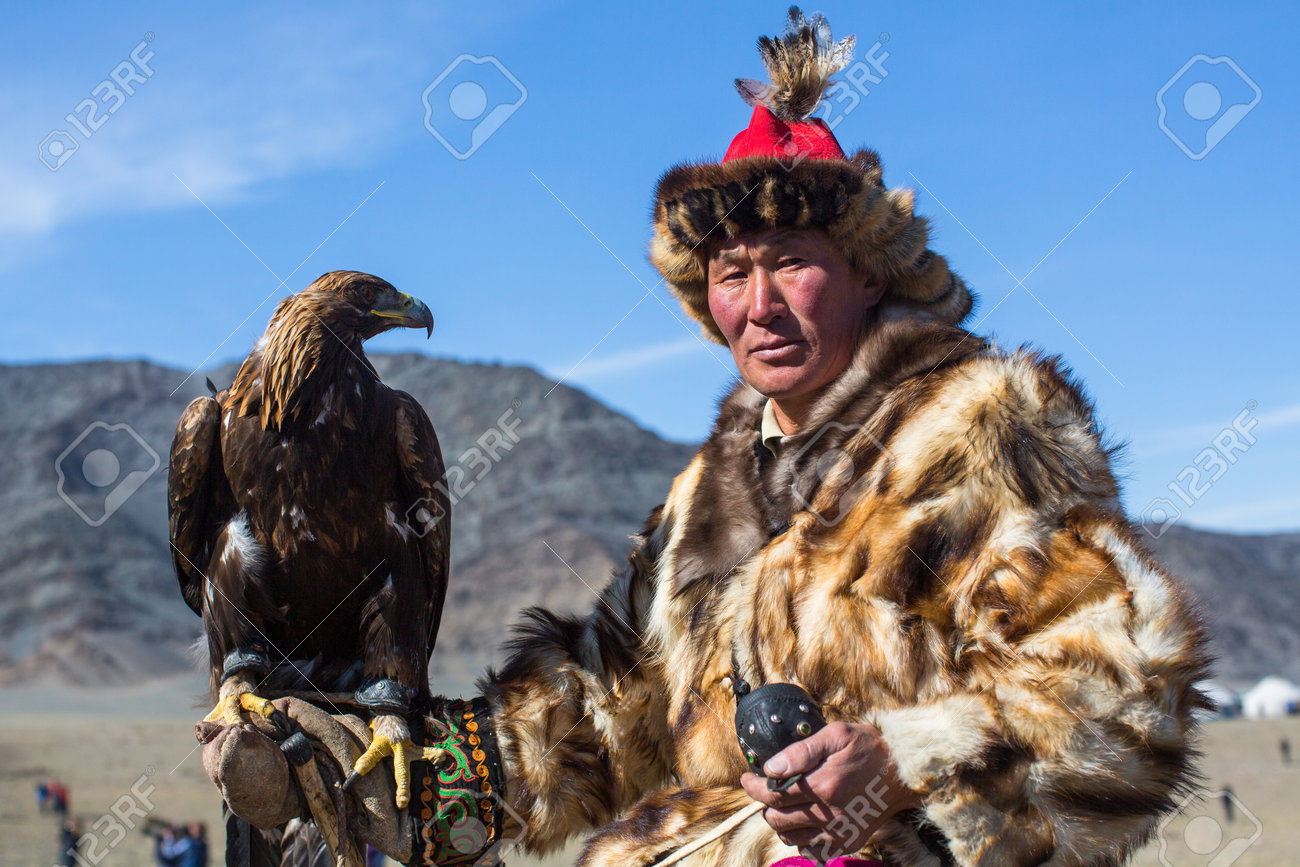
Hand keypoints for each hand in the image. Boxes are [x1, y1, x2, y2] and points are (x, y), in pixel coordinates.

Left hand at [740, 721, 919, 857]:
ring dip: (782, 821)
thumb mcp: (836, 734)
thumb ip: (800, 751)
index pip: (772, 795)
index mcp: (824, 786)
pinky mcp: (848, 843)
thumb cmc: (868, 747)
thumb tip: (770, 767)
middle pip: (777, 819)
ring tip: (787, 804)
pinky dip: (801, 837)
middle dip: (765, 804)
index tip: (747, 778)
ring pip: (790, 837)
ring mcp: (840, 833)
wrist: (904, 772)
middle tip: (768, 789)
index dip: (753, 787)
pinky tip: (805, 819)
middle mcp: (830, 815)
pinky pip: (811, 850)